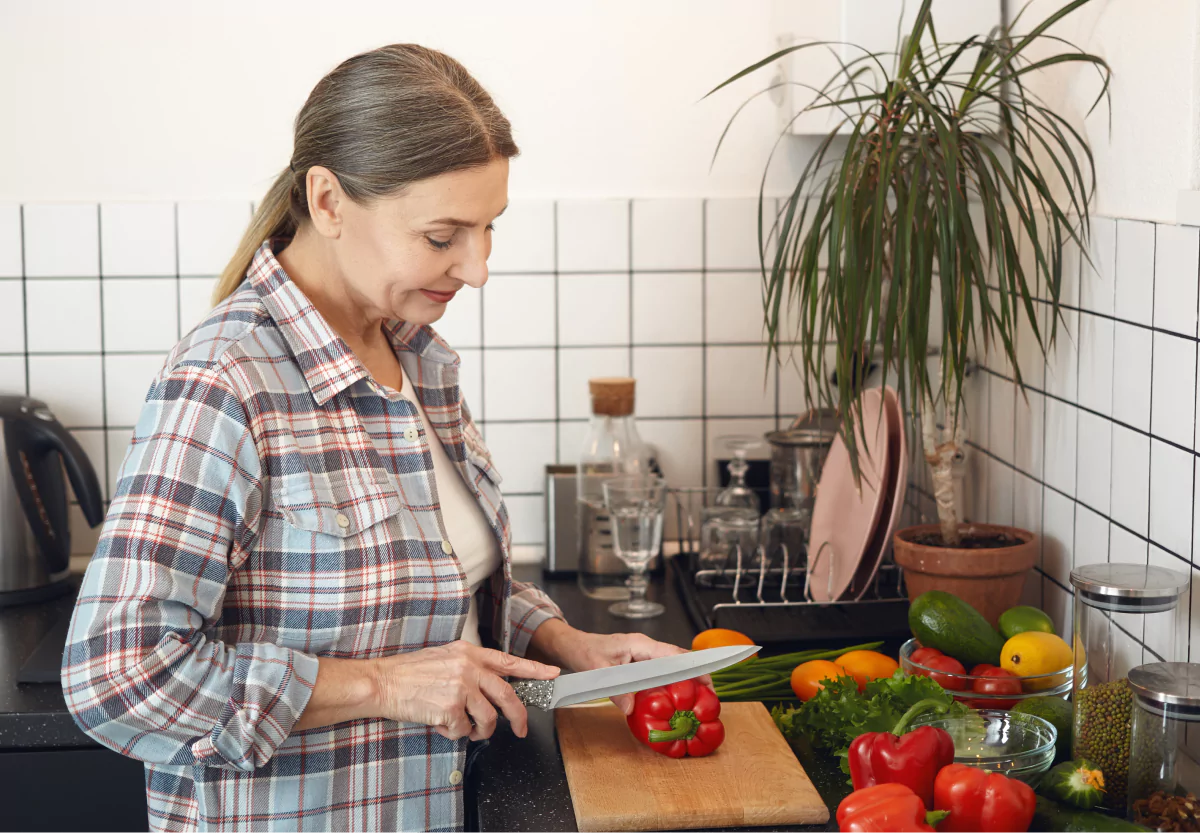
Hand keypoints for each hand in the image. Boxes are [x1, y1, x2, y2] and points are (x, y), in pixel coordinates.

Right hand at [372, 642, 558, 740]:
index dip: (534, 669)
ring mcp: (461, 688)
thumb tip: (490, 689)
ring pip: (488, 719)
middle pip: (507, 696)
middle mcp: (469, 668)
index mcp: (469, 653)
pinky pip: (464, 731)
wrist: (383, 682)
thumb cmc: (410, 673)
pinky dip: (455, 733)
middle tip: (520, 729)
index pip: (509, 662)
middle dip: (518, 717)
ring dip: (480, 731)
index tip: (552, 674)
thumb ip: (470, 669)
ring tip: (465, 728)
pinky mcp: (450, 708)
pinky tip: (441, 724)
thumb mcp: (445, 659)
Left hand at [530, 621, 711, 714]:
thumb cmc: (583, 650)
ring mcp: (643, 655)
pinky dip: (670, 684)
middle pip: (677, 660)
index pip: (672, 654)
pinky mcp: (639, 664)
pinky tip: (674, 699)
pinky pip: (660, 673)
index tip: (707, 680)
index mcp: (639, 644)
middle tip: (710, 696)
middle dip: (695, 675)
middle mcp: (645, 648)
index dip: (691, 667)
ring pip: (671, 667)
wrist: (572, 645)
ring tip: (699, 700)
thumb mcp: (595, 669)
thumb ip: (614, 687)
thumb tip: (631, 707)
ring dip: (684, 681)